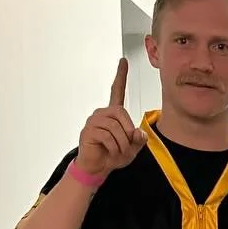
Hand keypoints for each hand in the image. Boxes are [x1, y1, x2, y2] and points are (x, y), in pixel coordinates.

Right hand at [77, 58, 147, 176]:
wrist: (98, 168)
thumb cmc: (114, 155)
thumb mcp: (133, 148)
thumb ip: (139, 139)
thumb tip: (138, 132)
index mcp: (113, 113)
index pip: (117, 90)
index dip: (121, 75)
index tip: (123, 60)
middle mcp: (102, 113)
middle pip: (121, 113)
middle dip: (128, 131)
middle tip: (127, 144)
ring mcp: (94, 121)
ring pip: (115, 127)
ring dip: (122, 143)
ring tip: (118, 151)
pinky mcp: (88, 130)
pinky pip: (107, 136)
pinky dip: (113, 147)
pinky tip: (109, 151)